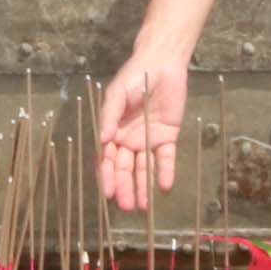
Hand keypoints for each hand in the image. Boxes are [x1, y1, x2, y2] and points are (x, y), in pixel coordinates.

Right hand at [95, 48, 188, 210]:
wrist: (161, 63)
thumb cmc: (133, 77)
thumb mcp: (117, 94)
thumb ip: (109, 116)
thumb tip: (102, 139)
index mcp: (113, 132)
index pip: (108, 160)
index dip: (108, 177)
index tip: (108, 193)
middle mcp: (129, 141)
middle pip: (126, 169)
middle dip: (125, 187)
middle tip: (126, 206)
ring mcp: (148, 140)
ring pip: (144, 168)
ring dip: (143, 187)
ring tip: (143, 206)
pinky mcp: (168, 137)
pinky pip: (165, 158)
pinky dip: (165, 172)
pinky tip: (165, 186)